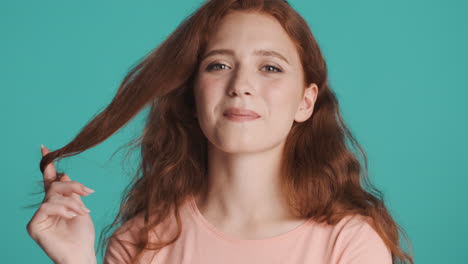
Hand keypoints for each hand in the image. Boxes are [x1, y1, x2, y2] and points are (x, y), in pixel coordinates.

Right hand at [26, 145, 95, 263]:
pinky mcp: (34, 226)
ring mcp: (39, 217)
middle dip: (73, 186)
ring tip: (82, 212)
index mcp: (57, 202)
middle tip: (88, 192)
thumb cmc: (83, 235)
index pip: (50, 181)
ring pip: (53, 195)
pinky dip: (63, 209)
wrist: (82, 254)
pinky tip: (72, 216)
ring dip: (72, 202)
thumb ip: (72, 192)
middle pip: (55, 185)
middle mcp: (46, 207)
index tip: (45, 147)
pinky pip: (47, 207)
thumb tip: (63, 174)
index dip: (48, 165)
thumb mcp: (81, 207)